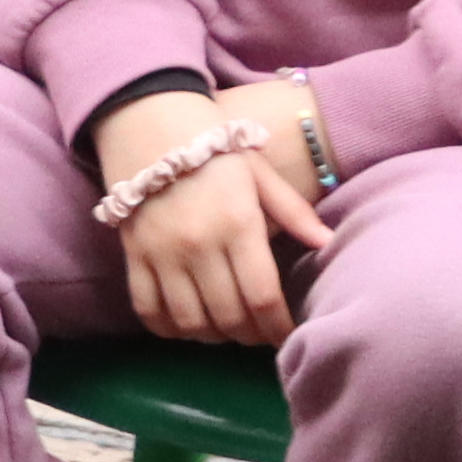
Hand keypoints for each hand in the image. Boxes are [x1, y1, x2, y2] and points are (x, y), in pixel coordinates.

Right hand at [99, 83, 328, 349]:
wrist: (148, 124)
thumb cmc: (214, 149)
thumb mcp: (260, 174)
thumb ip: (294, 212)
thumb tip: (327, 245)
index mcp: (238, 225)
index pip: (263, 297)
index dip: (278, 327)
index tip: (288, 336)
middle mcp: (199, 246)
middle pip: (229, 316)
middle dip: (250, 335)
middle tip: (262, 334)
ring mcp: (162, 255)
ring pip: (189, 321)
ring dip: (213, 337)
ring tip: (228, 331)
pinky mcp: (134, 257)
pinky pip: (148, 310)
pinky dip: (168, 329)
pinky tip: (187, 326)